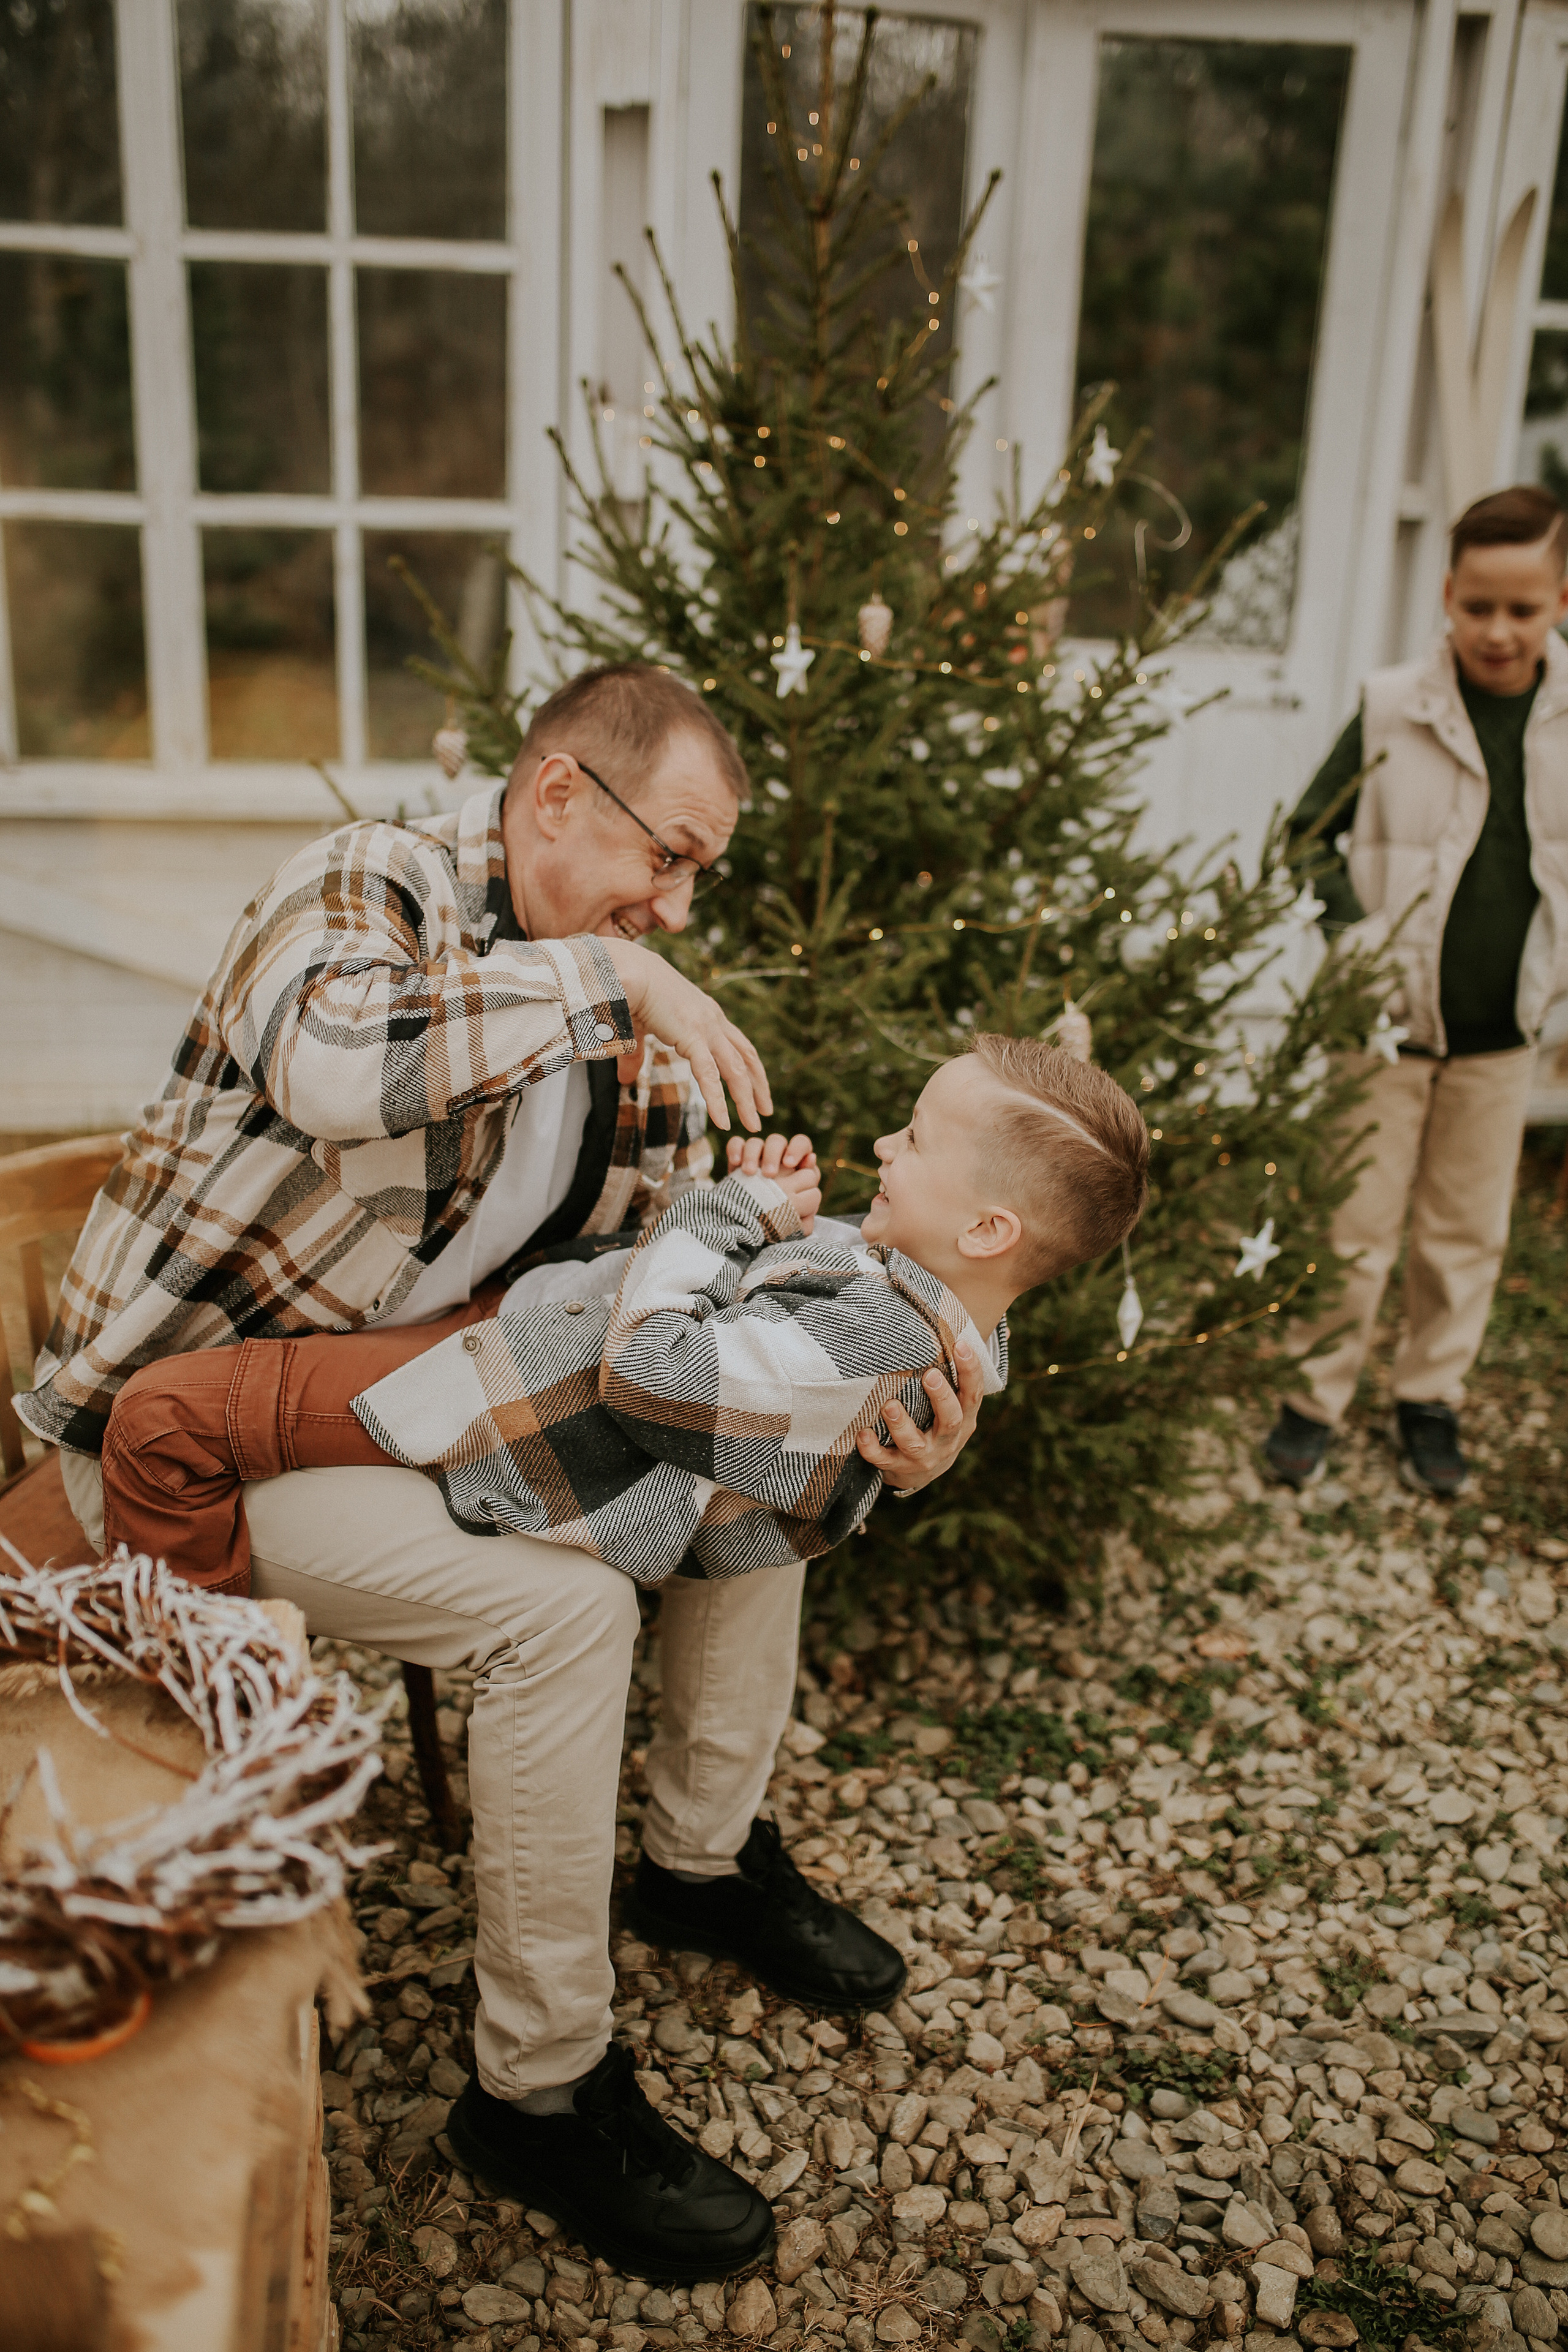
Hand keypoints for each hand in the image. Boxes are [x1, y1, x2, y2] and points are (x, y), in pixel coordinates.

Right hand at [604, 939, 771, 1132]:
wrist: (625, 970)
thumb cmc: (629, 991)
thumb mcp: (638, 1028)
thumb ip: (637, 1055)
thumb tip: (624, 1081)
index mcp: (706, 1014)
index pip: (739, 1045)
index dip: (751, 1069)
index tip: (759, 1090)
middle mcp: (713, 1019)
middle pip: (746, 1058)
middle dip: (758, 1087)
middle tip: (766, 1113)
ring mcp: (706, 1027)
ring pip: (736, 1070)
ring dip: (746, 1099)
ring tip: (752, 1126)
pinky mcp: (693, 1036)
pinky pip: (709, 1074)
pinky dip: (718, 1100)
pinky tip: (722, 1121)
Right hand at [726, 1131, 820, 1230]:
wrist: (753, 1226)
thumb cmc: (781, 1219)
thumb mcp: (797, 1213)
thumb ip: (810, 1191)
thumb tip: (811, 1159)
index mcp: (795, 1164)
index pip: (801, 1144)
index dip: (797, 1152)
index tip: (790, 1165)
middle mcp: (776, 1156)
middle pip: (777, 1140)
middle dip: (774, 1155)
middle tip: (769, 1174)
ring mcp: (756, 1157)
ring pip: (755, 1143)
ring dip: (752, 1155)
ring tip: (749, 1173)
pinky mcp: (738, 1159)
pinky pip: (736, 1144)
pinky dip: (735, 1151)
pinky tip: (736, 1164)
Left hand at [858, 1340, 985, 1492]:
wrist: (922, 1472)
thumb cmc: (939, 1424)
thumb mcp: (958, 1403)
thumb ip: (966, 1370)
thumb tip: (1004, 1331)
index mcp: (965, 1418)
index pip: (974, 1393)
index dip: (970, 1370)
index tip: (960, 1344)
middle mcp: (948, 1439)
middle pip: (951, 1420)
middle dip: (941, 1399)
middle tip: (929, 1375)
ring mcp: (925, 1456)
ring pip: (915, 1444)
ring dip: (901, 1425)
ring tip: (888, 1405)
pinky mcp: (900, 1469)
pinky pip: (886, 1461)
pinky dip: (873, 1450)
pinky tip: (862, 1434)